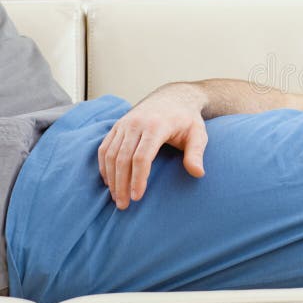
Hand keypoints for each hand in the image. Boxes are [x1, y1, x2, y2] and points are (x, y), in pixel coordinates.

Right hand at [98, 83, 207, 209]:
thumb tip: (198, 173)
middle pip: (122, 158)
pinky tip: (109, 182)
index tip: (138, 197)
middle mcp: (136, 123)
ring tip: (117, 198)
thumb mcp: (198, 134)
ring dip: (111, 178)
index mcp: (156, 126)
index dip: (138, 178)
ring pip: (110, 154)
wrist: (174, 97)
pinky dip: (103, 166)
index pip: (141, 156)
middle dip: (121, 184)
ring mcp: (124, 123)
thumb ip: (196, 153)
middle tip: (124, 205)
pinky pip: (104, 148)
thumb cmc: (187, 119)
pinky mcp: (117, 125)